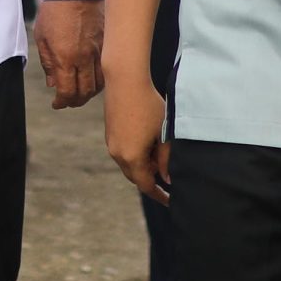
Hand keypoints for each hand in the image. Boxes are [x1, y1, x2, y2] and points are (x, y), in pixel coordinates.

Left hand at [32, 0, 102, 108]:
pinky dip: (100, 79)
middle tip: (68, 100)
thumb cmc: (56, 9)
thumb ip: (48, 63)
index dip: (62, 102)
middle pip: (85, 92)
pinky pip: (106, 68)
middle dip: (75, 101)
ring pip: (99, 83)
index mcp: (65, 58)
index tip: (57, 103)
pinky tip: (92, 77)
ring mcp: (99, 51)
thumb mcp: (42, 37)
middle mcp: (84, 57)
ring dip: (89, 92)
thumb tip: (52, 83)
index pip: (68, 92)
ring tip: (80, 91)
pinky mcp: (107, 43)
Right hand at [104, 71, 171, 203]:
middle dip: (151, 178)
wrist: (125, 81)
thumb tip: (167, 177)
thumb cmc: (149, 105)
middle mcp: (118, 154)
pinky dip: (135, 155)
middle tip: (167, 173)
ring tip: (159, 153)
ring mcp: (111, 144)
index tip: (170, 200)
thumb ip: (167, 159)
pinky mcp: (110, 134)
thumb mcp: (164, 133)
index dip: (160, 195)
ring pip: (129, 164)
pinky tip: (148, 141)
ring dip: (143, 165)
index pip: (147, 186)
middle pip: (136, 177)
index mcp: (132, 157)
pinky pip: (123, 153)